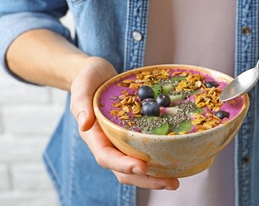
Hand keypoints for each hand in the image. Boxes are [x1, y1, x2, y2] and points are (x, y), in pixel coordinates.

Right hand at [70, 57, 178, 189]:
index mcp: (94, 136)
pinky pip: (146, 151)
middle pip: (125, 170)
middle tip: (172, 183)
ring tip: (177, 179)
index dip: (124, 165)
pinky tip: (176, 160)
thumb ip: (81, 102)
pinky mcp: (133, 135)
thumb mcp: (83, 84)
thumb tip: (85, 123)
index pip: (107, 157)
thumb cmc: (88, 78)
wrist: (98, 74)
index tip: (143, 167)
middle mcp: (108, 143)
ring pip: (137, 165)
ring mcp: (122, 141)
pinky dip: (159, 159)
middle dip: (147, 179)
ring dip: (156, 176)